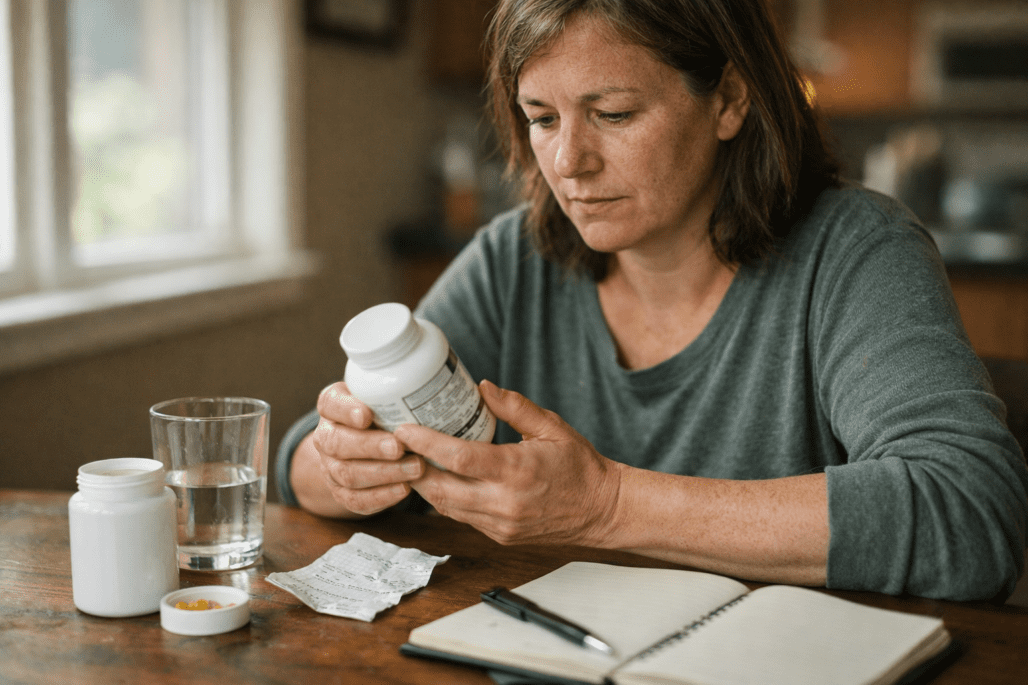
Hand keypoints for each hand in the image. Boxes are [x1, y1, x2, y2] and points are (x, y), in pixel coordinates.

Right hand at [307, 382, 423, 515]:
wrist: (362, 446)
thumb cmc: (382, 413)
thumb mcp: (383, 394)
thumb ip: (397, 389)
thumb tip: (441, 382)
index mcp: (332, 406)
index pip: (331, 403)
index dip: (346, 410)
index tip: (366, 414)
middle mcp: (326, 436)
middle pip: (337, 443)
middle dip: (370, 446)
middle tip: (399, 447)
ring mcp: (330, 467)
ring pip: (347, 474)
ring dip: (383, 473)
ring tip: (415, 468)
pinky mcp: (342, 493)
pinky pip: (356, 500)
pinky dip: (381, 497)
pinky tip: (404, 490)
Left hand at [395, 380, 624, 546]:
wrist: (603, 511)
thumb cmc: (581, 467)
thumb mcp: (552, 427)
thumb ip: (515, 407)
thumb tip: (484, 387)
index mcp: (517, 471)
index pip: (458, 458)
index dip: (425, 444)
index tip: (404, 430)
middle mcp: (505, 502)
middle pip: (441, 489)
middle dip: (413, 468)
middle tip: (395, 446)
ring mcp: (501, 524)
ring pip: (446, 507)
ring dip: (425, 486)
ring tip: (409, 462)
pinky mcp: (500, 536)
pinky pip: (462, 518)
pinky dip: (446, 500)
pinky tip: (439, 481)